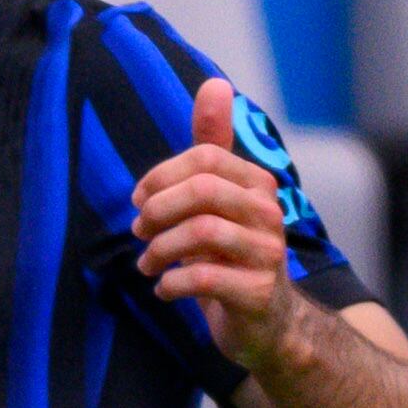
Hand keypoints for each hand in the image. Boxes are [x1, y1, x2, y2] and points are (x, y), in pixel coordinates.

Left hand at [133, 75, 312, 379]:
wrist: (268, 325)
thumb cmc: (233, 256)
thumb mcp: (220, 199)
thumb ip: (213, 145)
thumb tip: (214, 83)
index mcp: (257, 184)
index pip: (205, 158)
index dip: (162, 176)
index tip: (139, 200)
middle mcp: (269, 213)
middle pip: (203, 190)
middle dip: (158, 210)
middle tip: (138, 231)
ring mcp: (267, 254)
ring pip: (201, 233)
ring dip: (159, 249)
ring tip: (147, 263)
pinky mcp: (258, 293)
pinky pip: (203, 278)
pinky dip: (171, 283)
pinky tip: (163, 289)